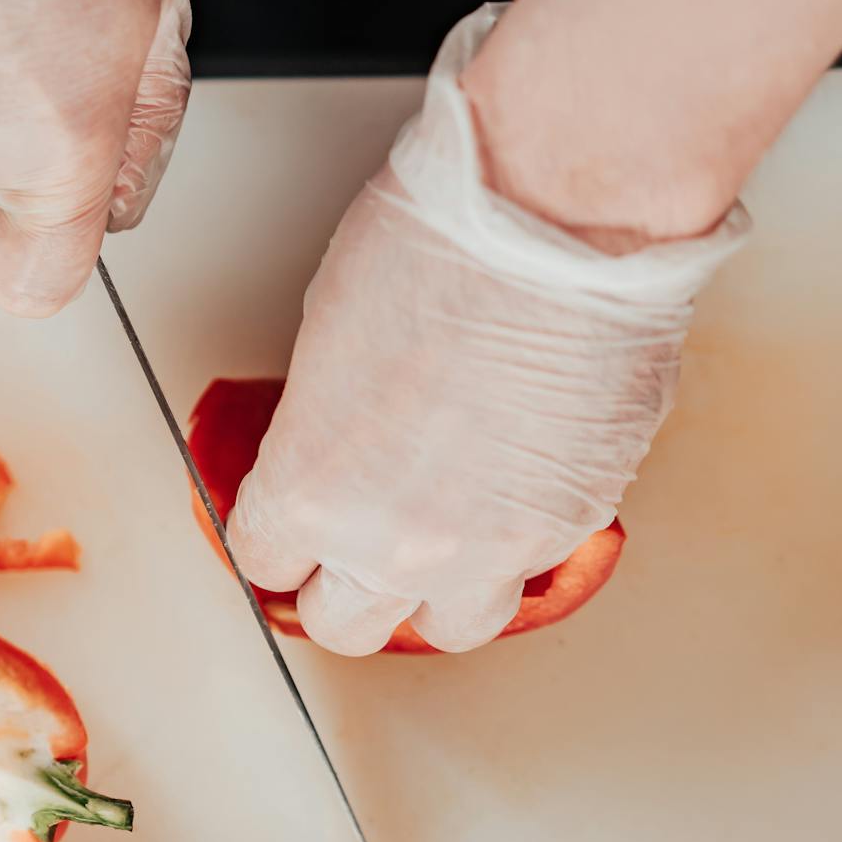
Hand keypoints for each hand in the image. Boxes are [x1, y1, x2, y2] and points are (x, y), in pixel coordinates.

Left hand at [227, 5, 747, 655]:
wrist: (560, 215)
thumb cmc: (438, 240)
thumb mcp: (326, 334)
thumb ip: (321, 426)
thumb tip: (337, 443)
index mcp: (312, 493)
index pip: (265, 564)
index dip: (275, 538)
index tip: (284, 525)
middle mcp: (397, 543)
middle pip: (345, 624)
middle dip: (340, 584)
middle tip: (350, 542)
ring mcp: (493, 547)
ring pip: (447, 626)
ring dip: (433, 591)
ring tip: (438, 536)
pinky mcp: (576, 524)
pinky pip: (530, 569)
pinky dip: (513, 544)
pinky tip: (509, 492)